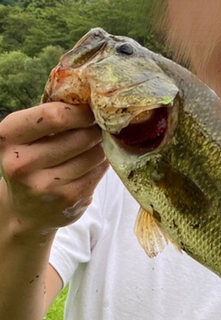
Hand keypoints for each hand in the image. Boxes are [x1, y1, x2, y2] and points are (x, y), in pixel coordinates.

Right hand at [0, 103, 107, 236]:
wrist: (27, 210)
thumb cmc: (31, 162)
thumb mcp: (26, 137)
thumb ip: (50, 118)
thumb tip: (92, 99)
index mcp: (9, 137)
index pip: (55, 115)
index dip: (81, 111)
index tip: (91, 108)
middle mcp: (23, 163)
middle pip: (80, 135)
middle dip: (96, 128)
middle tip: (102, 125)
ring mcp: (47, 184)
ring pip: (94, 154)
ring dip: (102, 145)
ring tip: (99, 142)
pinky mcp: (70, 198)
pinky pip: (99, 171)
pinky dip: (103, 163)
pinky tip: (97, 160)